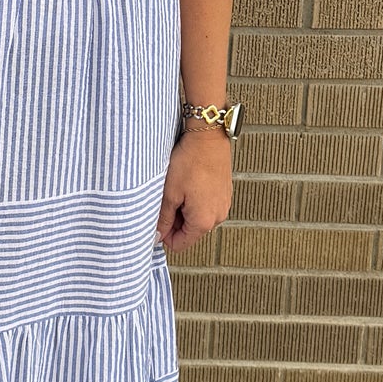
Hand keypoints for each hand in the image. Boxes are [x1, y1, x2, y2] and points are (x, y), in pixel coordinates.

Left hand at [157, 125, 233, 257]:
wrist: (209, 137)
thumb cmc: (190, 162)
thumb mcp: (170, 193)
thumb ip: (163, 219)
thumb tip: (157, 236)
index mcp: (204, 221)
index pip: (180, 244)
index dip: (165, 234)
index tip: (157, 216)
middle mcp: (218, 217)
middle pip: (189, 232)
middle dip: (174, 220)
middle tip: (165, 198)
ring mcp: (223, 205)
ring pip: (197, 218)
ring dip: (184, 209)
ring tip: (177, 188)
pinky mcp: (224, 194)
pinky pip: (206, 206)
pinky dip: (194, 200)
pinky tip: (188, 183)